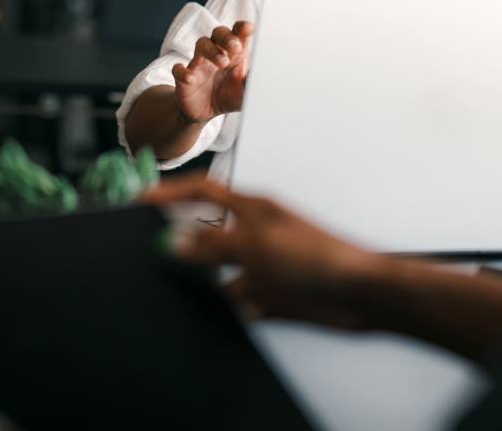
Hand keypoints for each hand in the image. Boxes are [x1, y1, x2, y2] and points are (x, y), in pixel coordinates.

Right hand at [146, 176, 377, 329]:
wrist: (359, 294)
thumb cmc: (318, 255)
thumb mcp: (256, 244)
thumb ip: (212, 243)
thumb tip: (173, 242)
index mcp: (251, 207)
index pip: (201, 191)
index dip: (171, 192)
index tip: (141, 200)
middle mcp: (253, 233)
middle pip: (206, 230)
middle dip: (181, 238)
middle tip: (149, 246)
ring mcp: (261, 264)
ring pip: (218, 270)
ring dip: (202, 278)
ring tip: (178, 284)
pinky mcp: (270, 294)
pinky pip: (236, 299)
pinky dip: (227, 306)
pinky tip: (220, 310)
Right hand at [171, 21, 253, 123]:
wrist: (205, 113)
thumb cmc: (228, 96)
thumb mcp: (246, 93)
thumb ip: (255, 83)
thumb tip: (268, 77)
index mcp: (234, 55)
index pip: (237, 34)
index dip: (242, 28)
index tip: (249, 28)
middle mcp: (216, 54)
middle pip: (219, 33)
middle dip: (227, 37)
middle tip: (236, 47)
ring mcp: (199, 64)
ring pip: (201, 44)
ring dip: (211, 50)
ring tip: (222, 62)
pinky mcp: (184, 78)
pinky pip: (179, 69)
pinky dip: (183, 72)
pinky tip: (191, 78)